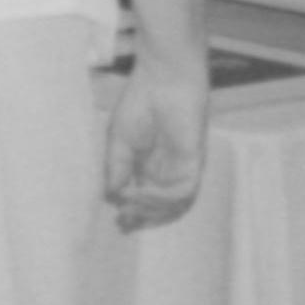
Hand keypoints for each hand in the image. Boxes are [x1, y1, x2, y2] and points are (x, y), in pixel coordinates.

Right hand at [104, 59, 207, 230]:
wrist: (163, 80)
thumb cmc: (139, 102)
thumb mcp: (118, 139)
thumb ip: (116, 168)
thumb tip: (111, 196)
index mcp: (148, 164)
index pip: (143, 197)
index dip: (131, 211)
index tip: (116, 221)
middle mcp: (167, 170)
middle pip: (160, 207)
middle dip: (142, 218)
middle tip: (123, 224)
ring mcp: (181, 168)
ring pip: (173, 205)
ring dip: (151, 211)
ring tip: (129, 208)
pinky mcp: (193, 163)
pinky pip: (183, 191)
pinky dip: (162, 198)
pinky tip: (142, 193)